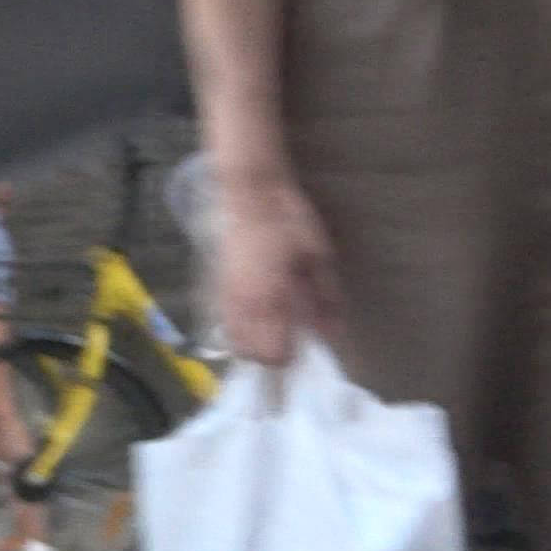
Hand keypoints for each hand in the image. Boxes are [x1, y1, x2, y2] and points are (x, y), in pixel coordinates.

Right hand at [214, 173, 342, 369]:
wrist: (251, 192)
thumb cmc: (289, 221)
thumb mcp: (319, 257)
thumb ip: (326, 299)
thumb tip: (333, 333)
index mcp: (271, 300)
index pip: (275, 354)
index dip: (292, 357)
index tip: (306, 345)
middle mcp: (243, 306)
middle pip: (252, 355)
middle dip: (271, 355)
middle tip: (291, 339)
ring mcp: (226, 297)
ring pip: (234, 342)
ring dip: (253, 345)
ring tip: (272, 329)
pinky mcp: (216, 287)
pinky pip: (224, 323)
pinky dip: (239, 330)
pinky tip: (255, 315)